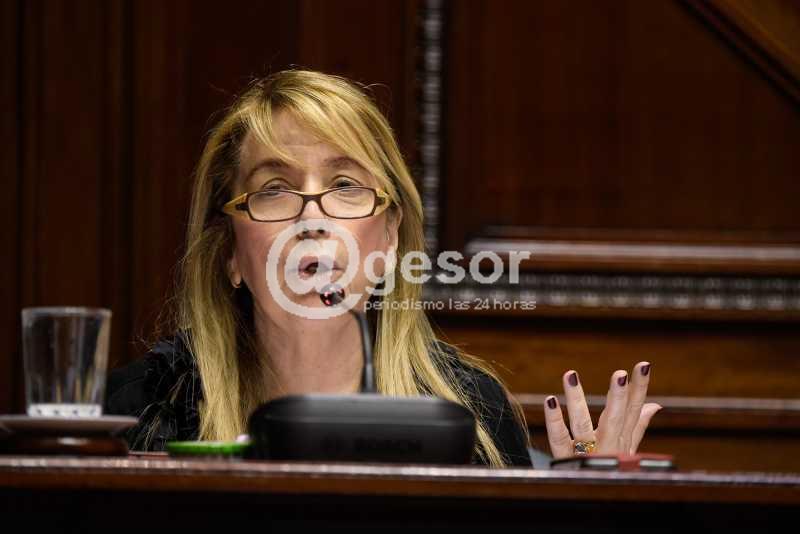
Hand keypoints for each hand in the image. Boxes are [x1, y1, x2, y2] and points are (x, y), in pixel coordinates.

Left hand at [543, 361, 661, 459]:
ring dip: (577, 399)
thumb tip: (655, 404)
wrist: (593, 501)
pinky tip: (550, 401)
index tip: (644, 365)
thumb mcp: (626, 450)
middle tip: (619, 373)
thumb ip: (637, 426)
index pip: (634, 411)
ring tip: (570, 375)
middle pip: (614, 419)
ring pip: (582, 425)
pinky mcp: (564, 458)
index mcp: (621, 440)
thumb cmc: (610, 469)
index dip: (639, 388)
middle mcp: (606, 446)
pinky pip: (558, 439)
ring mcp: (585, 453)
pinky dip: (554, 420)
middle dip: (618, 397)